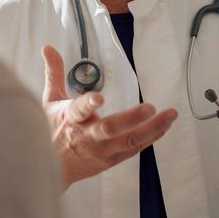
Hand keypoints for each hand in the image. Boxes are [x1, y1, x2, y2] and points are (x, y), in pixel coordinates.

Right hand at [42, 44, 177, 188]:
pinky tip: (164, 126)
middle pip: (110, 129)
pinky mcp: (112, 160)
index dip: (88, 104)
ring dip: (152, 128)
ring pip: (129, 141)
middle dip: (131, 118)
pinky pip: (135, 148)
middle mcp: (87, 136)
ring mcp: (101, 150)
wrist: (51, 170)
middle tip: (150, 107)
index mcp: (71, 118)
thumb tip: (48, 48)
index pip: (79, 110)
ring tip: (170, 114)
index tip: (99, 98)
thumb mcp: (49, 100)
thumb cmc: (50, 130)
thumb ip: (54, 73)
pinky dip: (152, 137)